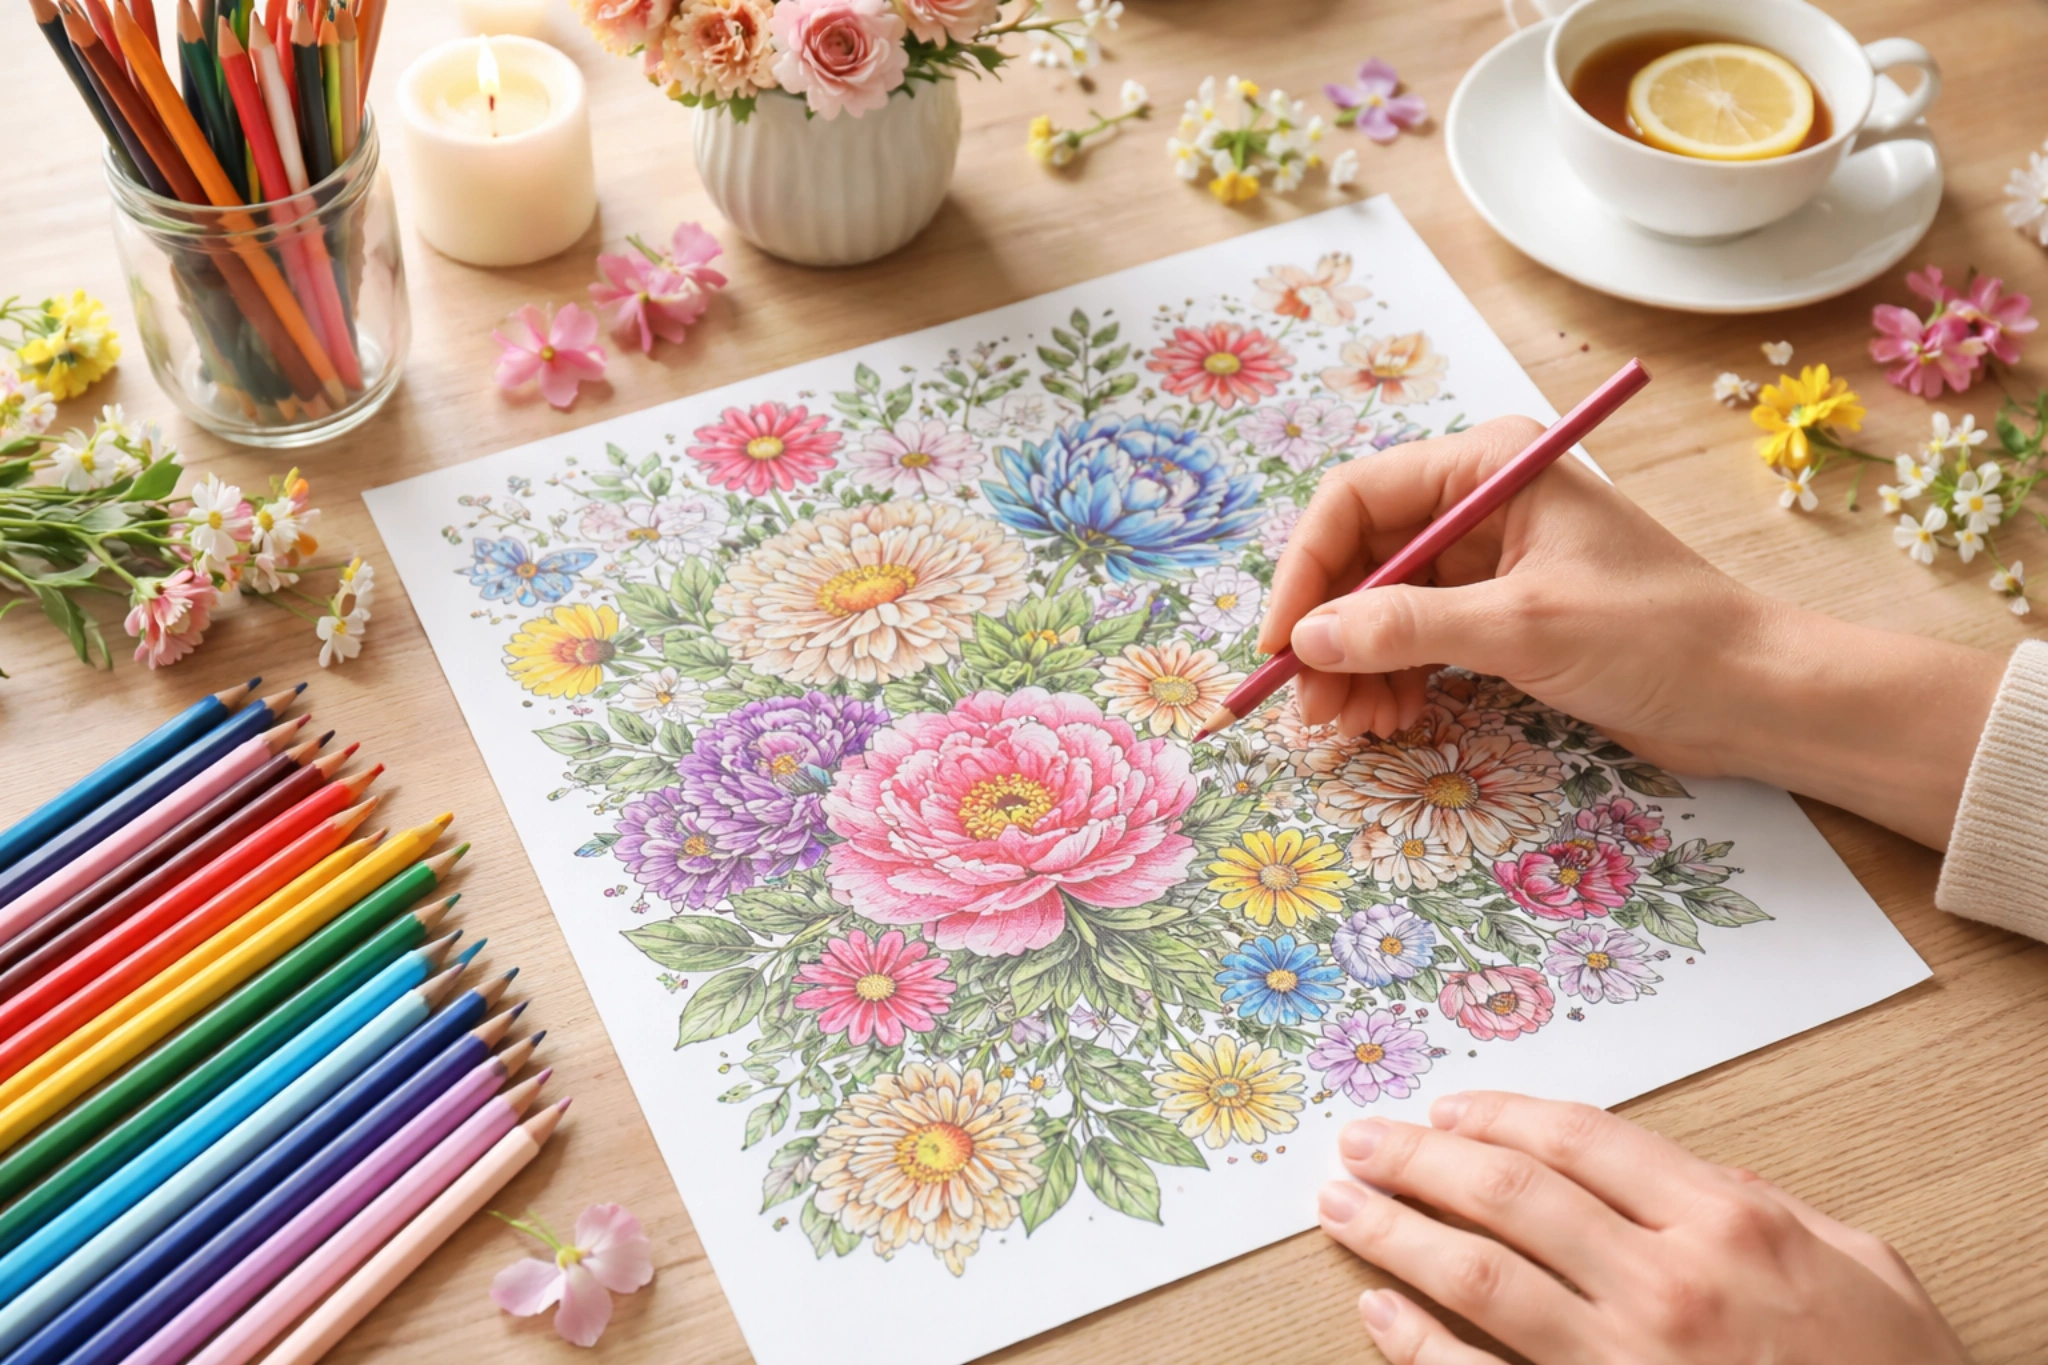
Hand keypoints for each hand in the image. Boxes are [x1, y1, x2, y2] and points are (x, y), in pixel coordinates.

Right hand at [1257, 417, 2004, 848]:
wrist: (1755, 695)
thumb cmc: (1660, 638)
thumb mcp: (1524, 627)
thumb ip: (1408, 629)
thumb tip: (1308, 639)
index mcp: (1490, 468)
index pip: (1357, 500)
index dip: (1306, 571)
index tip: (1280, 645)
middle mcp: (1482, 503)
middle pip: (1361, 557)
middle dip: (1329, 632)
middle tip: (1312, 709)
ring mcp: (1490, 561)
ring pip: (1382, 606)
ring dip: (1356, 666)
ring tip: (1356, 727)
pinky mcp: (1502, 615)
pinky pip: (1416, 640)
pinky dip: (1393, 680)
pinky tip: (1394, 720)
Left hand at [1316, 1092, 1972, 1364]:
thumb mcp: (1859, 1263)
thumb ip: (1757, 1204)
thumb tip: (1670, 1170)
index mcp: (1729, 1224)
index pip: (1580, 1139)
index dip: (1498, 1115)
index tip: (1446, 1107)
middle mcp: (1666, 1286)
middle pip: (1508, 1196)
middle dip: (1419, 1158)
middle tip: (1361, 1138)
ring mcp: (1625, 1364)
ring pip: (1478, 1278)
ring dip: (1394, 1232)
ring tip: (1338, 1201)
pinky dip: (1416, 1346)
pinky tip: (1375, 1311)